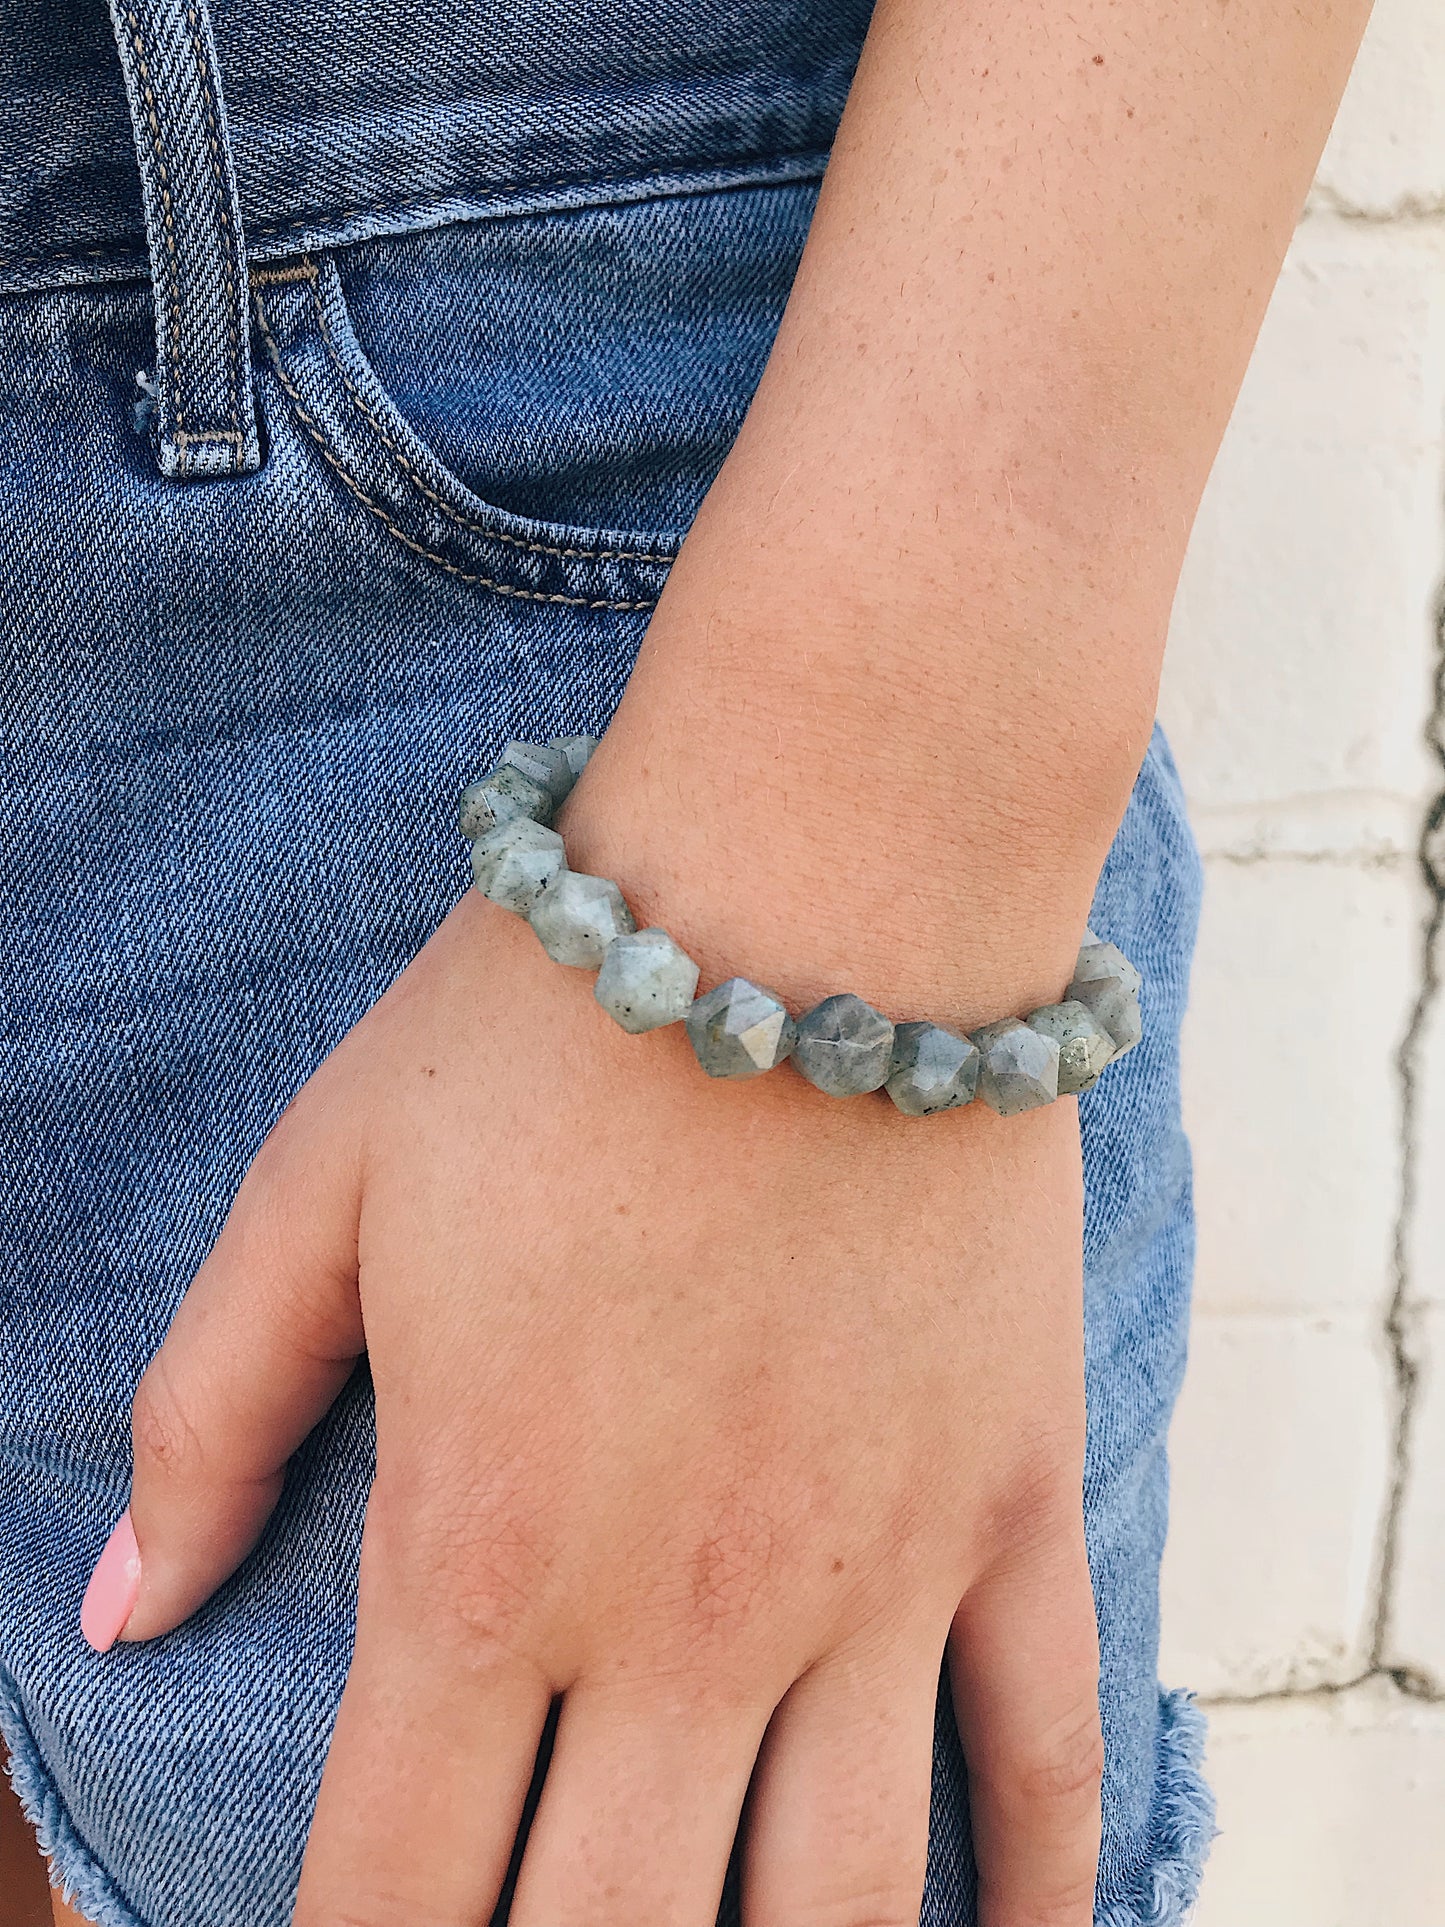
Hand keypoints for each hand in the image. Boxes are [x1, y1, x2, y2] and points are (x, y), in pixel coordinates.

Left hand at [106, 878, 1101, 1926]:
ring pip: (842, 1912)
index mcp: (485, 1546)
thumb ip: (210, 1411)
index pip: (389, 1891)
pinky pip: (1046, 1745)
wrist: (820, 875)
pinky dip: (1037, 1889)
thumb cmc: (556, 1016)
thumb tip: (120, 1609)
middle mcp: (682, 1610)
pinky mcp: (1014, 1494)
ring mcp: (874, 1567)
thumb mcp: (325, 1184)